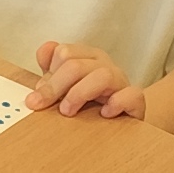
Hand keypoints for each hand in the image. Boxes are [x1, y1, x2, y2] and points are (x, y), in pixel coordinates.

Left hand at [27, 41, 141, 122]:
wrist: (122, 120)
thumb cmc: (90, 103)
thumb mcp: (65, 87)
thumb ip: (51, 72)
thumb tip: (43, 53)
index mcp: (86, 57)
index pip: (64, 52)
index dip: (48, 75)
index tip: (37, 97)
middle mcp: (104, 64)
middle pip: (76, 64)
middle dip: (54, 87)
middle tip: (41, 106)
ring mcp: (121, 81)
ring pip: (102, 75)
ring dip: (79, 94)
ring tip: (67, 111)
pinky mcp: (136, 101)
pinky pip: (132, 95)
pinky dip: (117, 103)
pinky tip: (104, 114)